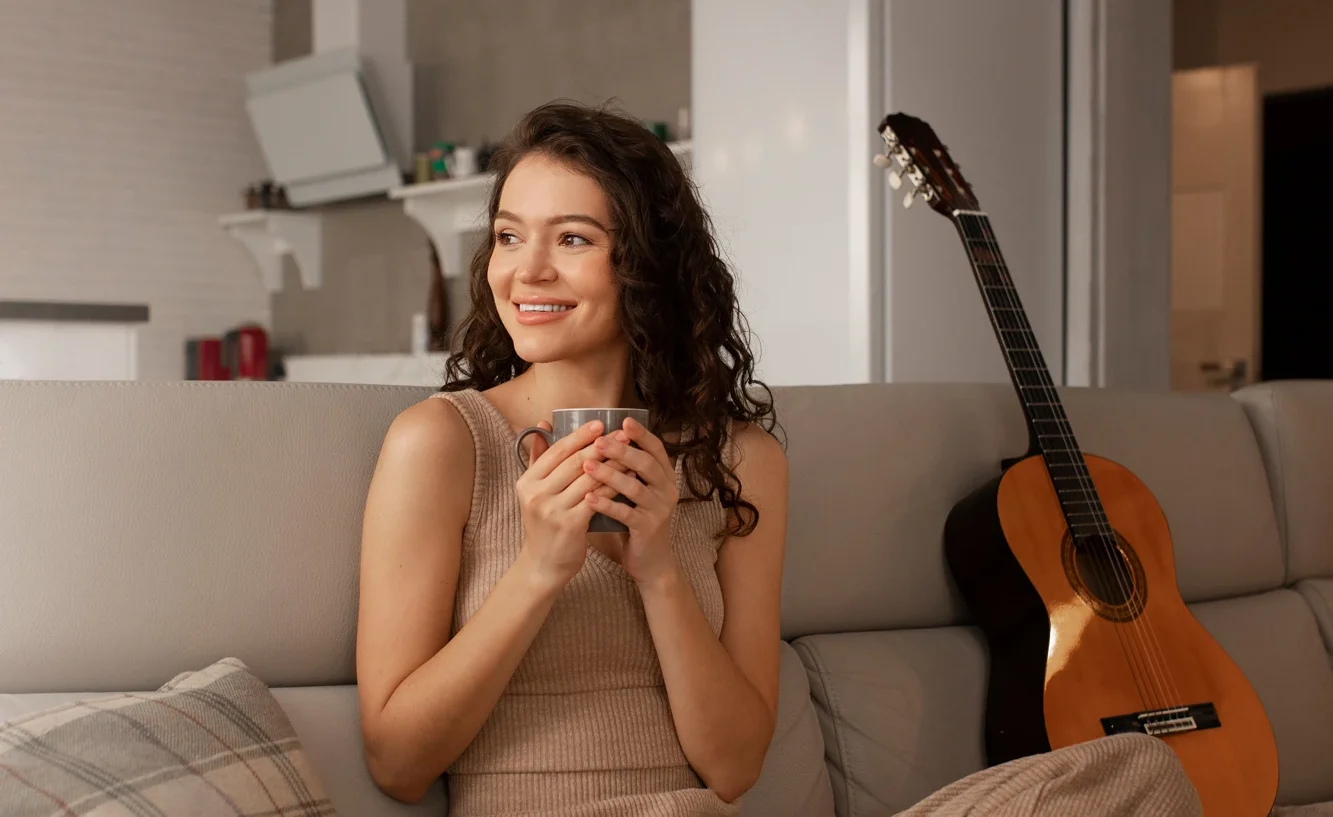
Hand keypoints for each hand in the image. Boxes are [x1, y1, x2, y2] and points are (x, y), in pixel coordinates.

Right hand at [515, 419, 611, 588]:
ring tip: (630, 452)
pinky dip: (613, 485)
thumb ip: (538, 459)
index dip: (580, 435)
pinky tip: (627, 477)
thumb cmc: (544, 525)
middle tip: (622, 434)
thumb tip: (542, 425)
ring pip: (589, 479)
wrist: (543, 565)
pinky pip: (597, 498)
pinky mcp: (571, 525)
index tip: (600, 424)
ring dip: (612, 463)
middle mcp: (537, 494)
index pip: (556, 451)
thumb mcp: (534, 492)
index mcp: (527, 482)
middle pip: (574, 462)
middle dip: (601, 445)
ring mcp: (553, 510)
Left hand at [581, 417, 680, 585]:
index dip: (641, 434)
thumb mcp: (635, 491)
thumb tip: (600, 441)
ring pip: (635, 487)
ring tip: (586, 465)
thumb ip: (625, 470)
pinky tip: (588, 497)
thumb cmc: (637, 519)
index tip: (623, 420)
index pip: (656, 449)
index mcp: (664, 477)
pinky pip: (626, 514)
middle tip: (598, 441)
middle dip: (621, 451)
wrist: (650, 560)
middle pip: (646, 464)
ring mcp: (659, 510)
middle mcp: (667, 490)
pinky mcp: (648, 529)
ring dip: (609, 474)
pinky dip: (606, 504)